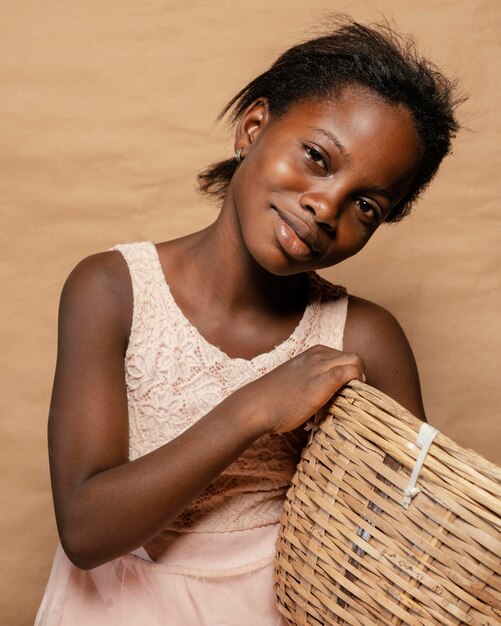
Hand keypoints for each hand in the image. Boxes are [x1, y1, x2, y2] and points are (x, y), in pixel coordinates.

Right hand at [238, 345, 364, 433]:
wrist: (256, 406)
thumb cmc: (273, 400)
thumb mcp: (296, 380)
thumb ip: (312, 379)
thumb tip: (328, 393)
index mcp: (313, 353)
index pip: (344, 357)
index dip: (350, 373)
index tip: (347, 391)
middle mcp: (318, 354)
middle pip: (354, 357)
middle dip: (358, 375)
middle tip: (352, 396)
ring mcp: (320, 366)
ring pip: (356, 361)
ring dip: (359, 379)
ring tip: (350, 398)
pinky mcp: (323, 380)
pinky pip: (350, 372)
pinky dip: (356, 382)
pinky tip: (349, 397)